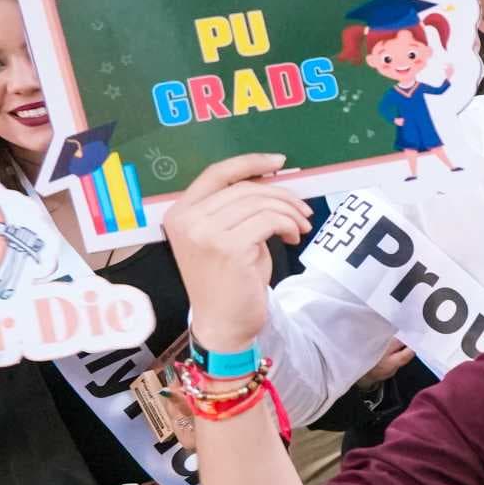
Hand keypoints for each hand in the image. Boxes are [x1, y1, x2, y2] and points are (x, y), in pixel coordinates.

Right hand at [161, 153, 313, 354]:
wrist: (223, 323)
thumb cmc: (230, 281)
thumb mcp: (228, 237)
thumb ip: (238, 209)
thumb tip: (272, 182)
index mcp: (180, 212)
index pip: (216, 173)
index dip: (250, 162)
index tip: (279, 161)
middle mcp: (187, 219)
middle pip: (244, 187)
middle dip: (281, 194)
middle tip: (303, 209)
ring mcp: (204, 233)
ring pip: (259, 202)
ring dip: (289, 211)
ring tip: (300, 227)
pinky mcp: (228, 247)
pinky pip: (269, 220)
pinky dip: (288, 224)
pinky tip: (293, 237)